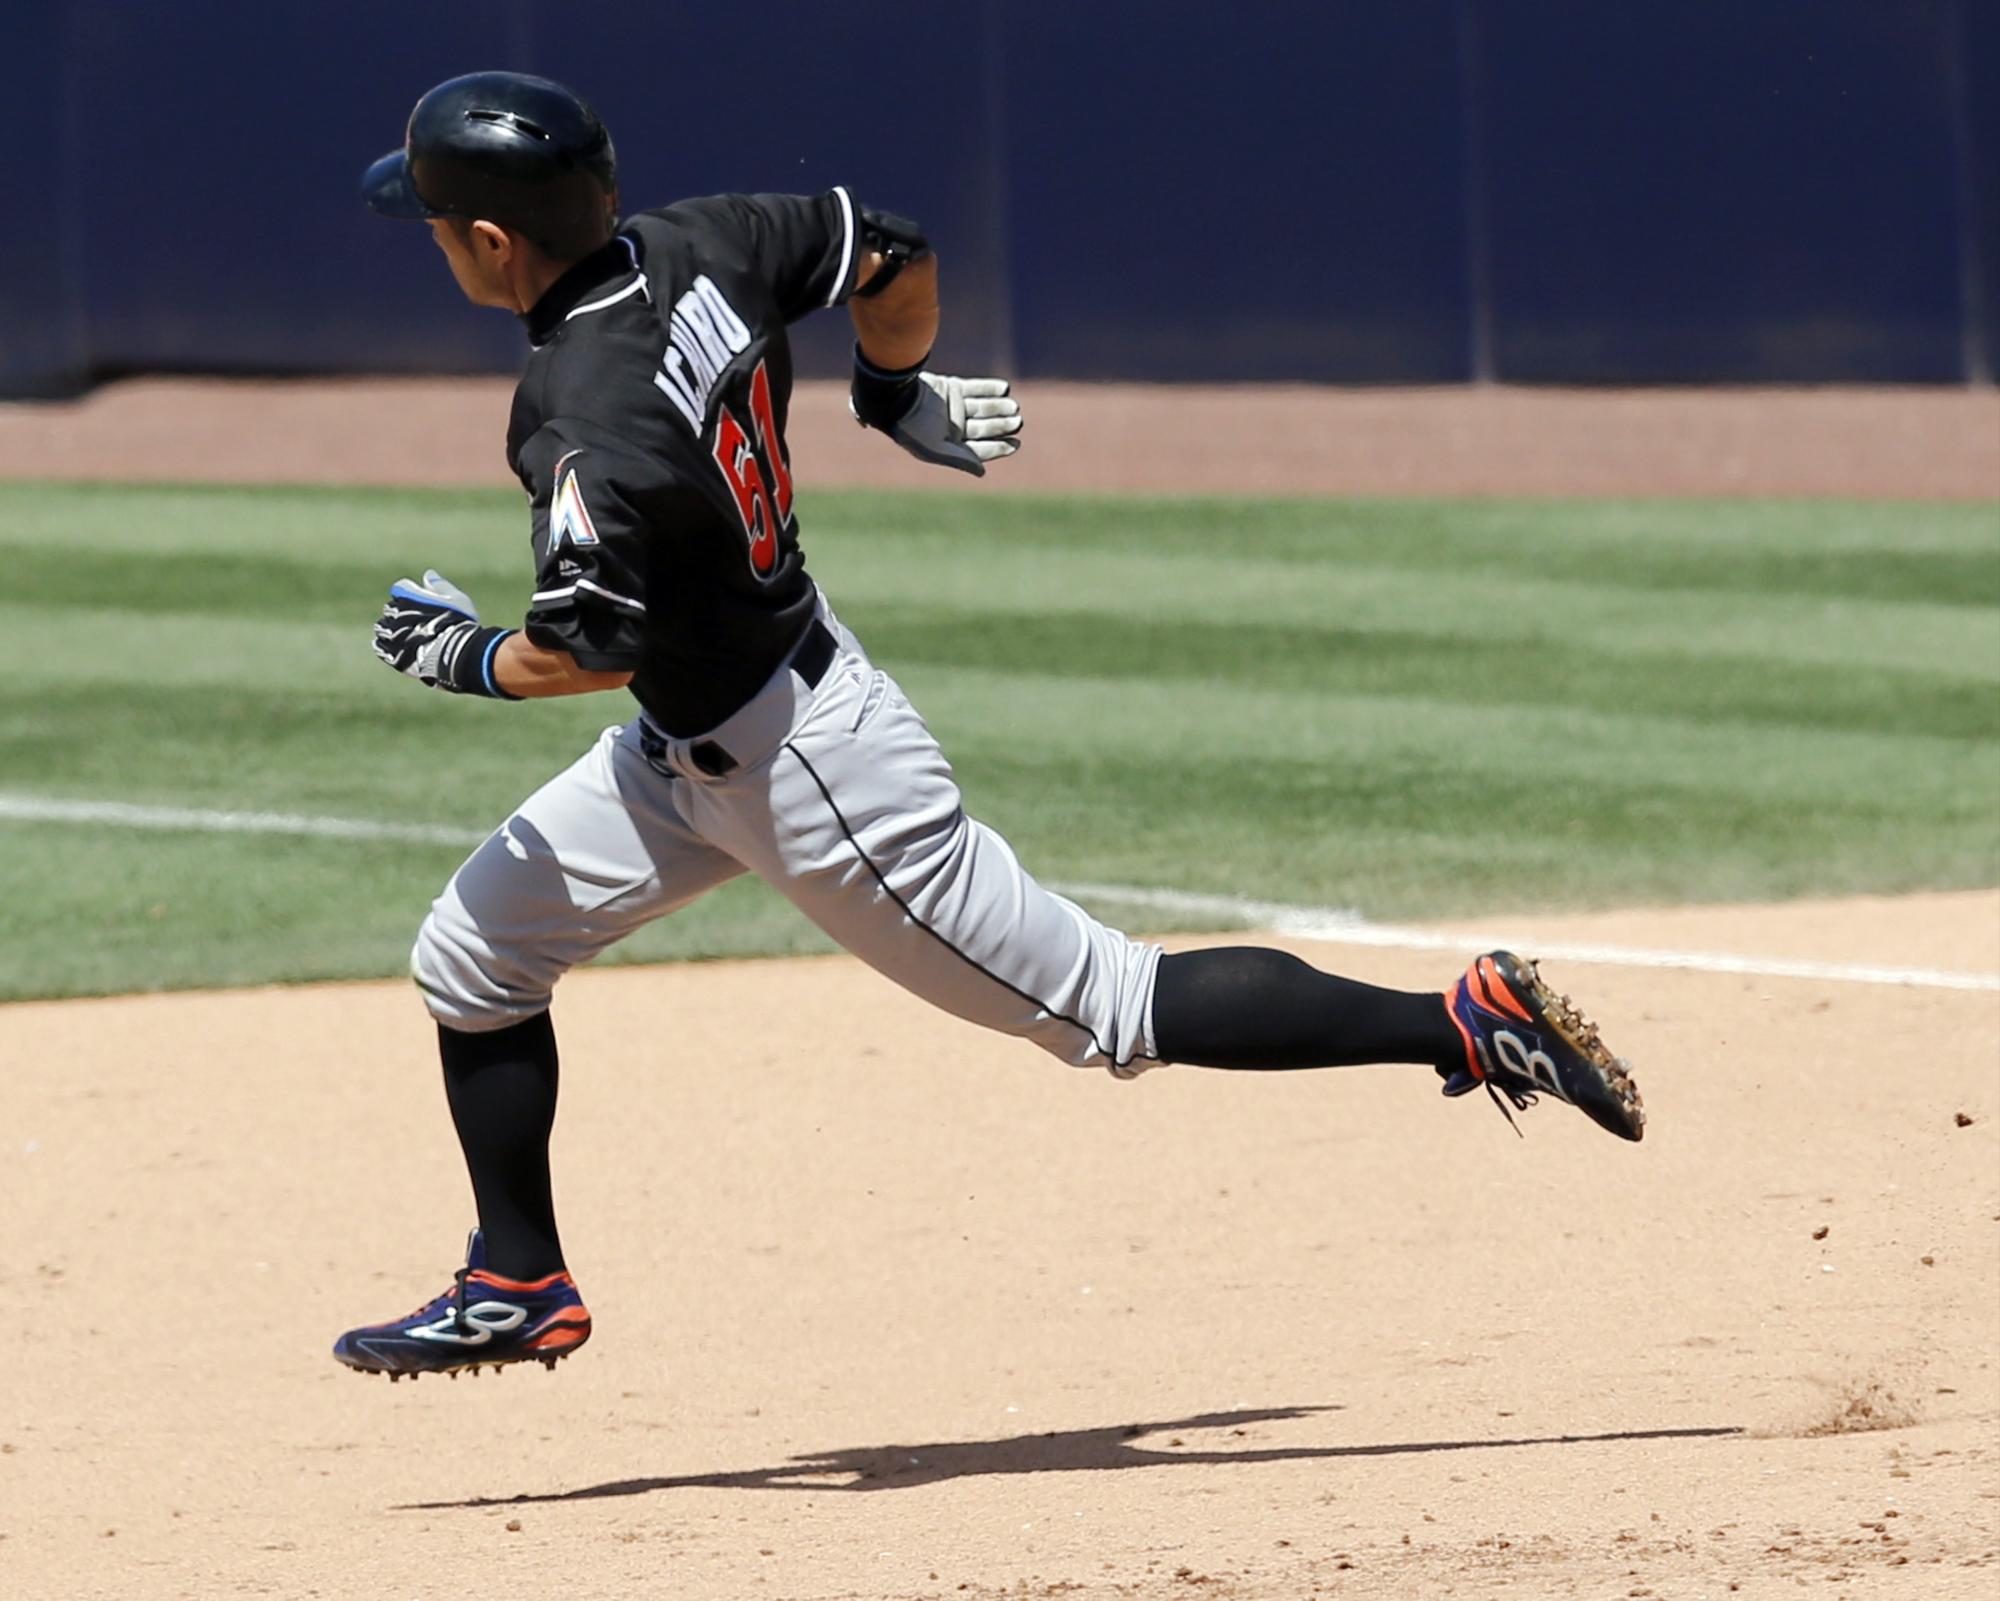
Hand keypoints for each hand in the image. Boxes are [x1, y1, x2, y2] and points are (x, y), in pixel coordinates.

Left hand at [372, 569, 492, 690]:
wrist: (457, 656)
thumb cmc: (459, 626)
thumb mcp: (457, 601)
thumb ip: (440, 587)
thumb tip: (428, 574)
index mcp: (409, 596)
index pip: (399, 589)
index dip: (409, 596)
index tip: (419, 604)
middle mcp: (395, 613)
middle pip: (390, 609)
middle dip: (399, 615)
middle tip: (416, 624)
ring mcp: (391, 634)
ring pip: (382, 628)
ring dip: (391, 631)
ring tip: (408, 639)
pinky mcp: (390, 654)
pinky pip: (380, 647)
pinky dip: (386, 648)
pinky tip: (399, 651)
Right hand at [852, 364, 1022, 476]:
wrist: (893, 396)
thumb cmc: (911, 427)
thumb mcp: (935, 449)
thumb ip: (959, 459)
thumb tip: (982, 471)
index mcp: (948, 445)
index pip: (979, 449)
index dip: (999, 447)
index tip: (1016, 444)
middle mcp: (951, 427)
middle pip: (984, 428)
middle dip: (1001, 425)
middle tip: (1018, 421)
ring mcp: (951, 407)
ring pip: (982, 408)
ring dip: (998, 407)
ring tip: (1014, 406)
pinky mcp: (950, 388)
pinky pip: (974, 388)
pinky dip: (989, 388)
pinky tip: (1004, 388)